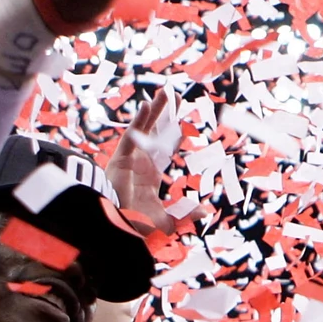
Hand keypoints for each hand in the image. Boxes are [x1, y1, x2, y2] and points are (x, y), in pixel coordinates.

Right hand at [107, 89, 181, 238]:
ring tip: (165, 92)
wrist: (118, 229)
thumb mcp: (167, 221)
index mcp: (150, 173)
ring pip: (144, 129)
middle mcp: (140, 162)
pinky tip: (146, 106)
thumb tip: (204, 212)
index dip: (171, 131)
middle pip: (154, 132)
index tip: (178, 115)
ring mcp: (129, 159)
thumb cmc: (136, 226)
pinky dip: (139, 121)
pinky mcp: (120, 159)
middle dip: (164, 114)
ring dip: (155, 111)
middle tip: (174, 95)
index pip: (163, 146)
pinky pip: (130, 136)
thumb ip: (185, 214)